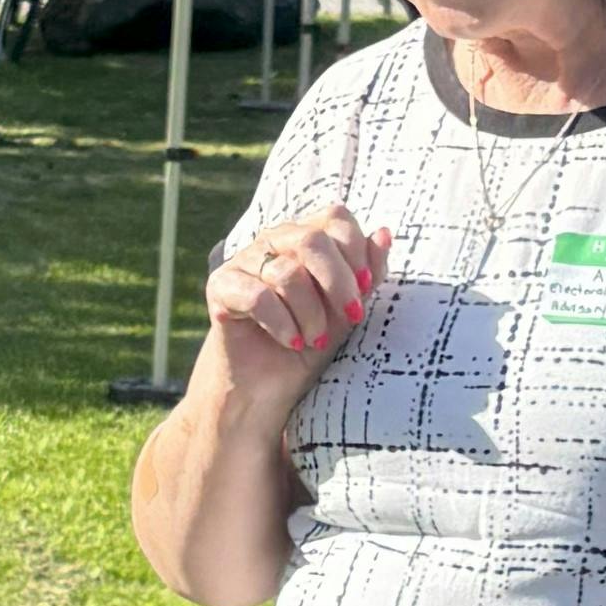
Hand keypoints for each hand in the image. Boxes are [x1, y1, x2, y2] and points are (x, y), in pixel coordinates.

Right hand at [204, 207, 386, 421]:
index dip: (356, 250)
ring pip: (287, 274)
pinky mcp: (220, 287)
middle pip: (312, 240)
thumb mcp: (347, 310)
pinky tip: (291, 342)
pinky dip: (283, 325)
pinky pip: (258, 297)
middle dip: (338, 283)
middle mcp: (273, 241)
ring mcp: (243, 261)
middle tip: (351, 317)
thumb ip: (367, 273)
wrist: (268, 388)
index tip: (366, 287)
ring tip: (314, 339)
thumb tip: (385, 234)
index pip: (334, 217)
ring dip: (311, 314)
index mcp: (305, 237)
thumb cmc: (310, 343)